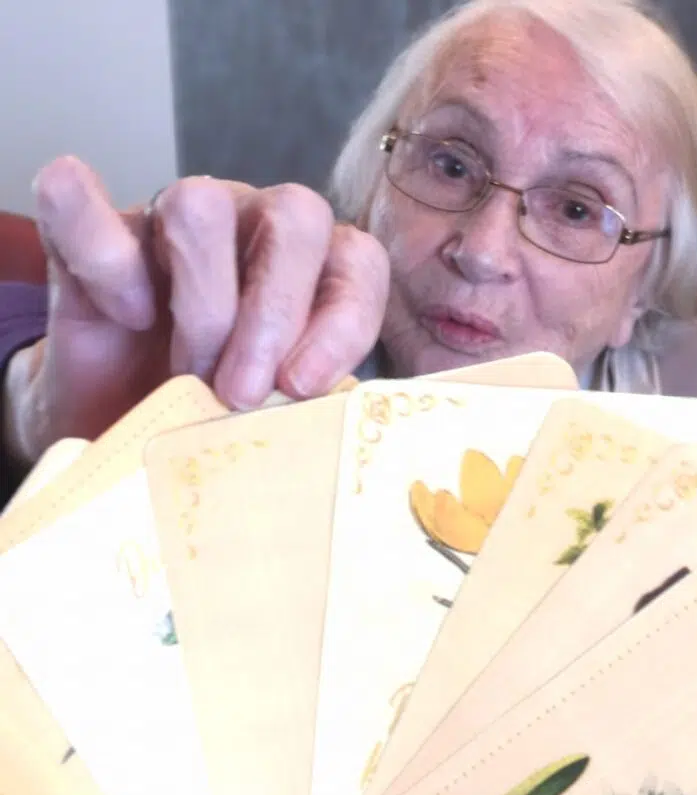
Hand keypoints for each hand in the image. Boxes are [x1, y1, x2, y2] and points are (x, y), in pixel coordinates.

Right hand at [3, 156, 388, 466]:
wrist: (116, 435)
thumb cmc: (205, 426)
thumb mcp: (271, 423)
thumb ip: (304, 400)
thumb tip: (322, 407)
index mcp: (309, 273)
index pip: (357, 259)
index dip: (343, 319)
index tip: (303, 387)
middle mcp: (250, 229)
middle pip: (295, 216)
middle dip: (273, 316)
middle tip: (241, 394)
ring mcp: (169, 220)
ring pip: (201, 204)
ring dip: (201, 304)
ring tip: (186, 378)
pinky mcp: (88, 229)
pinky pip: (78, 196)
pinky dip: (104, 256)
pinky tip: (124, 314)